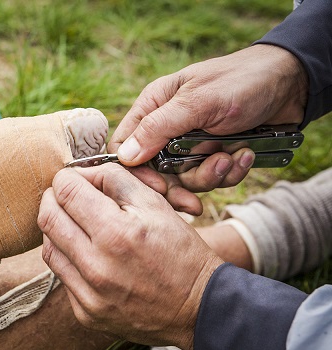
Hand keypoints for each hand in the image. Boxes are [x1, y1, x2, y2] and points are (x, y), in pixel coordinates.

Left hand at [38, 164, 222, 349]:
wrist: (198, 308)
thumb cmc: (180, 251)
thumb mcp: (156, 204)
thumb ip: (114, 179)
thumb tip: (80, 174)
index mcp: (116, 233)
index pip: (65, 191)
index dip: (67, 178)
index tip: (74, 179)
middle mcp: (96, 267)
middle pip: (47, 218)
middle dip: (54, 199)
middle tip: (68, 197)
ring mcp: (88, 295)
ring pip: (48, 248)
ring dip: (57, 229)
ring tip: (77, 224)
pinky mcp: (86, 314)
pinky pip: (61, 276)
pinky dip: (68, 258)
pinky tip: (87, 254)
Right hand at [109, 44, 307, 193]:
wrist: (292, 83)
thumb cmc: (240, 81)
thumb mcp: (197, 102)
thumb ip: (158, 127)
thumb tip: (124, 157)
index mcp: (154, 107)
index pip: (125, 146)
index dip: (136, 171)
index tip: (158, 185)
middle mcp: (168, 128)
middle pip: (155, 172)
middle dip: (178, 187)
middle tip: (193, 202)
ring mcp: (191, 144)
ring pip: (185, 179)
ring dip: (210, 175)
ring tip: (231, 158)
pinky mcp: (213, 155)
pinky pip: (212, 177)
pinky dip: (230, 172)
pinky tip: (245, 155)